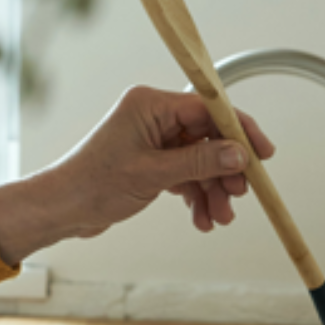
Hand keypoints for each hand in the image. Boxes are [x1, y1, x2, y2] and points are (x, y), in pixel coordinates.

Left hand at [0, 85, 277, 265]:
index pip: (208, 109)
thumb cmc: (93, 184)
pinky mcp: (150, 163)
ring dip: (212, 190)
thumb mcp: (153, 174)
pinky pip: (185, 175)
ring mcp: (152, 140)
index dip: (239, 131)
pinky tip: (202, 219)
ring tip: (220, 218)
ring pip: (199, 161)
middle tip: (239, 195)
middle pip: (207, 137)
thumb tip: (238, 155)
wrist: (61, 210)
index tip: (262, 154)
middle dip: (225, 170)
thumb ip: (200, 163)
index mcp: (150, 104)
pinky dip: (195, 196)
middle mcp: (152, 117)